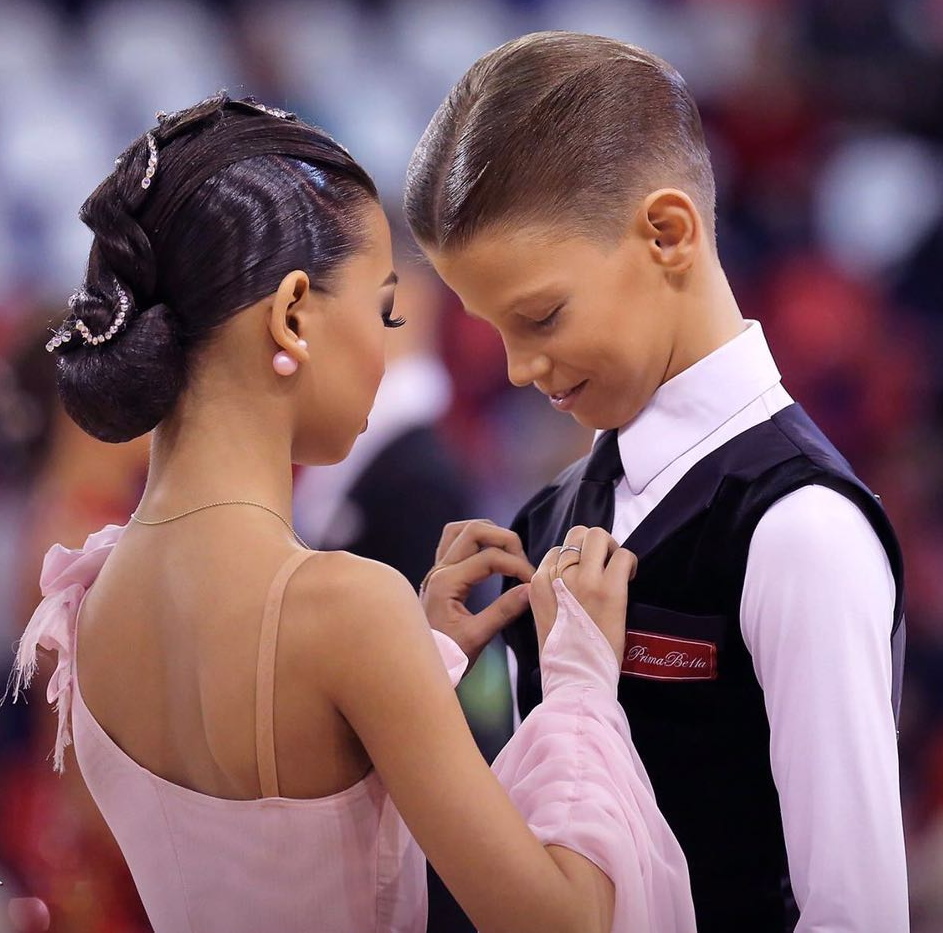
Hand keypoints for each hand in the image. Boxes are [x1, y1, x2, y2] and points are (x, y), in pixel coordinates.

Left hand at [421, 519, 535, 665]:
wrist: (417, 667)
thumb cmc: (446, 657)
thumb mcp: (476, 638)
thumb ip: (503, 611)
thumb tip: (531, 589)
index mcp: (446, 582)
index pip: (489, 557)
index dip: (517, 565)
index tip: (534, 582)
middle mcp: (438, 569)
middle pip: (474, 531)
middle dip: (505, 540)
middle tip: (523, 563)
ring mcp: (436, 569)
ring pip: (461, 530)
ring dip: (488, 533)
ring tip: (509, 553)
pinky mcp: (438, 574)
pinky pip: (454, 541)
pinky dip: (474, 540)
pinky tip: (489, 552)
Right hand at [529, 525, 636, 661]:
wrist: (575, 679)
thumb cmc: (562, 658)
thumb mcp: (544, 618)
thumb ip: (552, 594)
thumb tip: (572, 583)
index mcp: (539, 584)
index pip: (556, 551)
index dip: (574, 560)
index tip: (585, 576)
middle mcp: (558, 575)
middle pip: (576, 534)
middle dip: (593, 544)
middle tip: (605, 564)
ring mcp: (583, 580)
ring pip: (597, 536)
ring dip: (611, 548)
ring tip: (617, 568)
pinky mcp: (609, 589)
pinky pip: (623, 556)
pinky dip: (629, 562)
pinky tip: (628, 579)